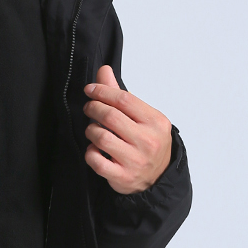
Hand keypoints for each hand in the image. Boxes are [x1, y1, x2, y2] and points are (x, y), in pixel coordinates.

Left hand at [83, 64, 171, 193]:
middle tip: (89, 107)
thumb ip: (121, 94)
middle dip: (93, 108)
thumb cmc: (148, 142)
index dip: (102, 91)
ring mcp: (135, 161)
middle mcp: (147, 141)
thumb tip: (104, 70)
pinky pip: (96, 161)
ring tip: (93, 129)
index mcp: (155, 122)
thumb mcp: (142, 116)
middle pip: (110, 117)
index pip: (123, 99)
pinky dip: (90, 152)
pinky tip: (95, 149)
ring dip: (91, 130)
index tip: (90, 90)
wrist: (159, 176)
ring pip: (101, 137)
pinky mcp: (123, 177)